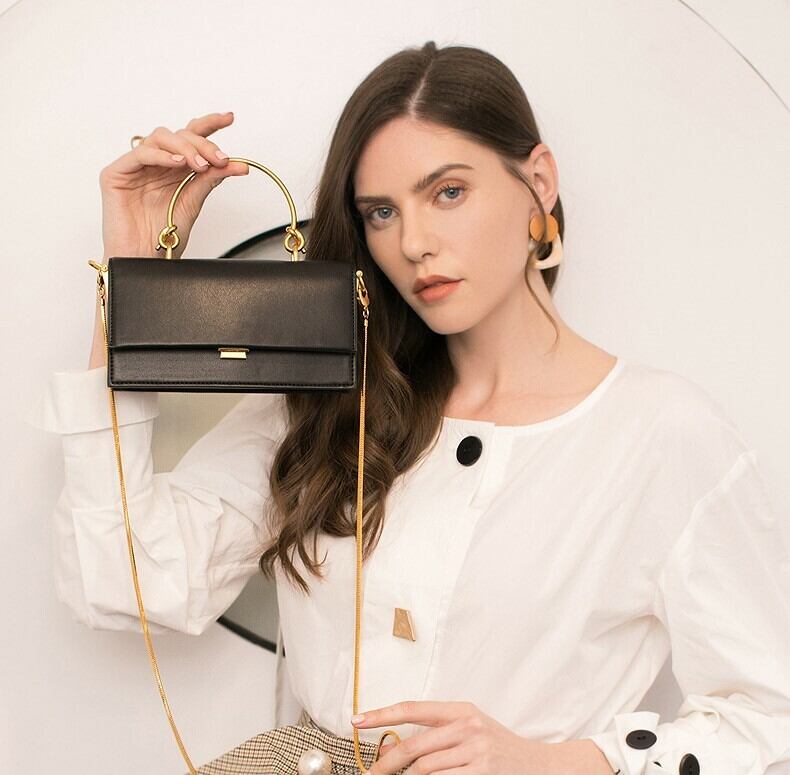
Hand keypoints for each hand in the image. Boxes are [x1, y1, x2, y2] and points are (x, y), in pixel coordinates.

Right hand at [98, 111, 249, 259]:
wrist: (143, 261)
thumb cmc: (163, 237)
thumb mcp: (194, 202)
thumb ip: (211, 179)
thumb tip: (238, 164)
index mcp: (174, 169)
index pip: (191, 137)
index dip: (209, 124)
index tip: (229, 118)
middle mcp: (155, 164)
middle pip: (178, 135)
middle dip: (202, 144)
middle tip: (219, 159)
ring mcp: (135, 167)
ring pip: (160, 137)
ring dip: (185, 148)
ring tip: (200, 165)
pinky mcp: (115, 174)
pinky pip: (139, 154)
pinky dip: (160, 155)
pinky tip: (177, 163)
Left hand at [352, 700, 552, 773]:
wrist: (538, 765)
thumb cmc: (496, 748)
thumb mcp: (468, 732)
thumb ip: (434, 736)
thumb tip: (390, 749)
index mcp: (460, 709)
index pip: (413, 708)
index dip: (382, 714)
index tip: (357, 719)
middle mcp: (467, 725)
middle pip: (414, 746)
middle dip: (387, 764)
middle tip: (372, 774)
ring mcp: (476, 750)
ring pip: (425, 769)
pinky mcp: (481, 772)